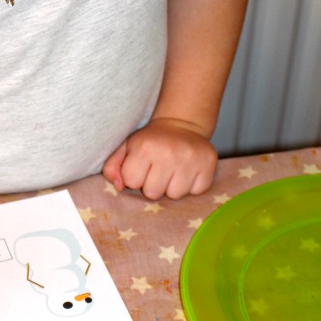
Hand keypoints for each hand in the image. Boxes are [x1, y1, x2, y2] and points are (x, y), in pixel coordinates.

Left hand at [102, 118, 217, 199]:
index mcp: (145, 148)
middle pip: (153, 193)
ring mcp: (191, 160)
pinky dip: (191, 186)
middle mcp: (168, 153)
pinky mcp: (209, 165)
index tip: (142, 166)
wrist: (182, 125)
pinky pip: (196, 191)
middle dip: (153, 184)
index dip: (135, 177)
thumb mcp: (126, 147)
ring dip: (172, 187)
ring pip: (175, 195)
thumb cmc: (150, 142)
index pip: (132, 182)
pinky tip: (187, 172)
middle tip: (158, 170)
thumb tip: (119, 186)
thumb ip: (112, 167)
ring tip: (172, 171)